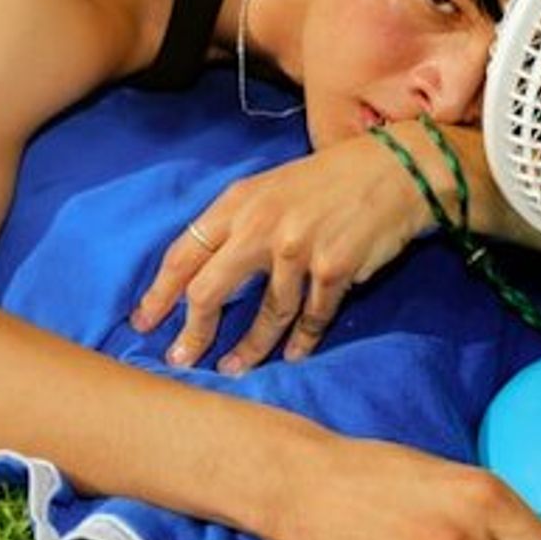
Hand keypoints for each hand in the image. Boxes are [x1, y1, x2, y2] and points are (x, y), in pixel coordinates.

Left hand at [130, 133, 434, 372]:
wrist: (397, 170)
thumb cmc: (331, 181)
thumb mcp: (273, 188)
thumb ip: (239, 223)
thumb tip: (202, 271)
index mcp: (239, 201)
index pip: (184, 252)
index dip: (159, 292)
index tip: (143, 321)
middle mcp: (261, 224)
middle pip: (209, 290)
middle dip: (192, 333)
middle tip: (181, 360)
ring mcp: (297, 247)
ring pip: (264, 313)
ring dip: (249, 348)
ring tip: (234, 369)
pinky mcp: (334, 268)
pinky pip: (310, 318)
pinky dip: (301, 341)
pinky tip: (292, 356)